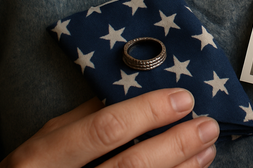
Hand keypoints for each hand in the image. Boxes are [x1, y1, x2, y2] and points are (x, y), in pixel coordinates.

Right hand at [0, 89, 218, 167]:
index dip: (149, 112)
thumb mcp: (48, 140)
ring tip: (206, 148)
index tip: (182, 98)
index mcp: (45, 156)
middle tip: (207, 126)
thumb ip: (85, 117)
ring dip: (182, 167)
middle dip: (176, 143)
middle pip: (132, 165)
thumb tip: (134, 92)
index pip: (107, 128)